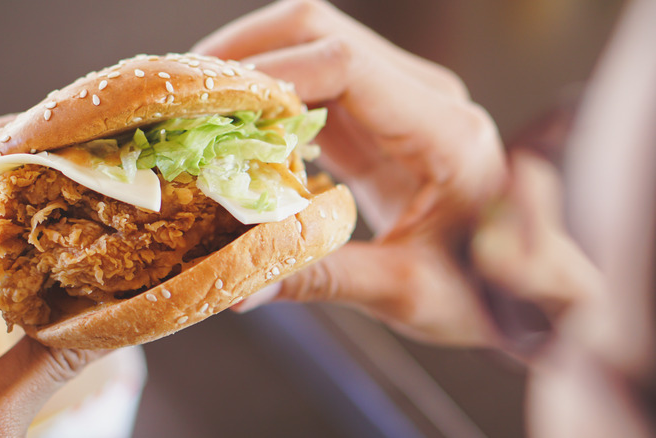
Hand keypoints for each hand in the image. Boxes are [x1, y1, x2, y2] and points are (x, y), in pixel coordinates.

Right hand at [193, 0, 506, 345]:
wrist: (514, 285)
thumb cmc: (479, 288)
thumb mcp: (404, 291)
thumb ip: (323, 279)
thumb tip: (241, 286)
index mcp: (444, 130)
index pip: (346, 65)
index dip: (270, 75)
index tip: (210, 110)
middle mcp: (424, 97)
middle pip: (321, 31)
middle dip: (245, 53)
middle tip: (185, 97)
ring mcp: (401, 100)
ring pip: (312, 45)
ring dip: (250, 67)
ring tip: (196, 108)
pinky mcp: (379, 117)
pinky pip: (313, 84)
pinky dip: (267, 96)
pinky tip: (233, 129)